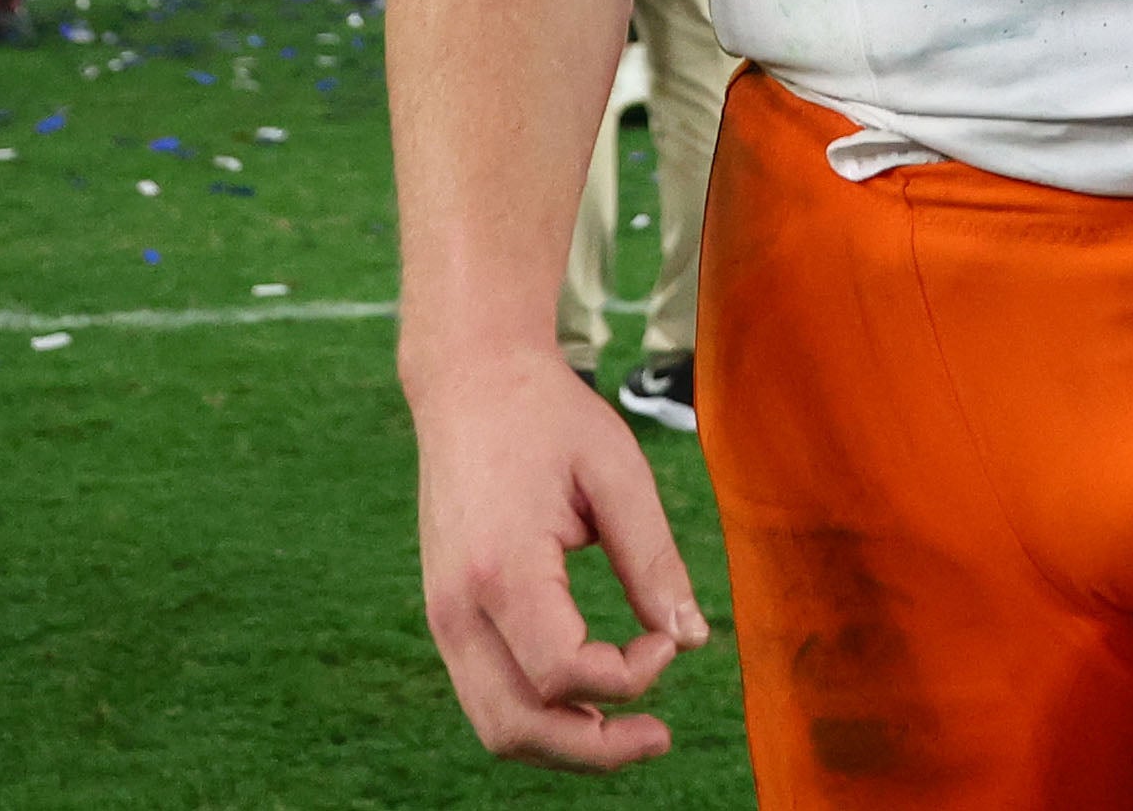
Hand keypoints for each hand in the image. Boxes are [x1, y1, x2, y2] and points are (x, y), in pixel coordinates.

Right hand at [411, 345, 709, 766]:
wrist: (468, 382)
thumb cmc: (547, 417)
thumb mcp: (616, 472)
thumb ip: (652, 559)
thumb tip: (691, 639)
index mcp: (501, 567)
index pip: (563, 673)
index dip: (628, 677)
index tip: (666, 638)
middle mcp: (457, 607)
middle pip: (517, 726)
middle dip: (594, 751)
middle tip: (660, 737)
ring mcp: (442, 617)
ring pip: (495, 726)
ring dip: (565, 745)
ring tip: (629, 733)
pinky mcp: (446, 616)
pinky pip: (487, 696)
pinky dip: (539, 717)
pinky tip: (590, 703)